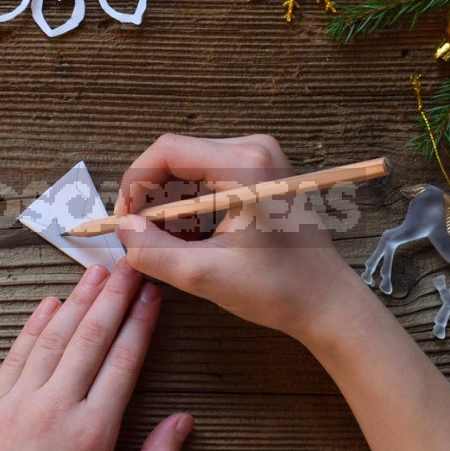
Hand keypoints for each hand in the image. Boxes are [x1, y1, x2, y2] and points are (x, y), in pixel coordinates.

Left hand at [0, 261, 192, 450]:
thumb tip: (184, 421)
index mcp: (92, 434)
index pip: (124, 361)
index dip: (141, 322)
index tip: (153, 295)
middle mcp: (54, 409)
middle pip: (90, 336)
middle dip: (114, 295)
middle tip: (129, 264)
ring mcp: (16, 404)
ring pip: (52, 337)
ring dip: (76, 300)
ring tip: (95, 273)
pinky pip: (15, 355)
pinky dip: (33, 325)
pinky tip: (49, 303)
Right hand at [114, 133, 362, 342]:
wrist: (326, 301)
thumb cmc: (278, 289)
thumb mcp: (204, 275)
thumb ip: (153, 251)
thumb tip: (123, 229)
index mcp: (245, 164)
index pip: (167, 151)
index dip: (135, 184)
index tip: (125, 221)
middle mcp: (252, 149)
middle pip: (175, 159)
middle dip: (152, 199)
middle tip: (143, 238)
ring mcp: (258, 158)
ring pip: (187, 172)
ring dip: (170, 208)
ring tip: (173, 246)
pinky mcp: (258, 173)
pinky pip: (205, 180)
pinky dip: (190, 210)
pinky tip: (194, 241)